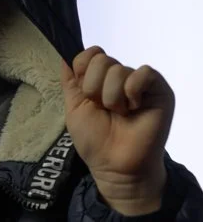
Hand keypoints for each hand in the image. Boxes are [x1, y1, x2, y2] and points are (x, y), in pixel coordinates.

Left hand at [61, 46, 175, 204]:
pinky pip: (143, 73)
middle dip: (95, 89)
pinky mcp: (158, 89)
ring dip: (112, 98)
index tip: (86, 95)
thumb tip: (64, 56)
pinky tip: (134, 108)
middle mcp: (119, 78)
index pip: (88, 55)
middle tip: (104, 109)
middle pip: (101, 60)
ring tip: (120, 115)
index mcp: (99, 80)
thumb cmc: (94, 140)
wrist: (115, 166)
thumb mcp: (74, 109)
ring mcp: (139, 82)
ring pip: (118, 70)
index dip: (83, 72)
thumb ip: (70, 82)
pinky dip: (132, 92)